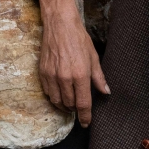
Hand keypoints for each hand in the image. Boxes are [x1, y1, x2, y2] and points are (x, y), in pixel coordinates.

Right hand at [38, 0, 108, 126]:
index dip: (85, 117)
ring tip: (70, 102)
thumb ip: (99, 78)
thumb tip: (106, 92)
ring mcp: (52, 76)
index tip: (86, 123)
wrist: (60, 25)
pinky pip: (48, 93)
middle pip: (69, 105)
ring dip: (64, 105)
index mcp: (80, 75)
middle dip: (75, 109)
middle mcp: (65, 78)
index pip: (83, 104)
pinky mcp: (42, 73)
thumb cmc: (79, 39)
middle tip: (80, 107)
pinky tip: (60, 93)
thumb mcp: (93, 57)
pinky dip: (54, 97)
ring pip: (57, 101)